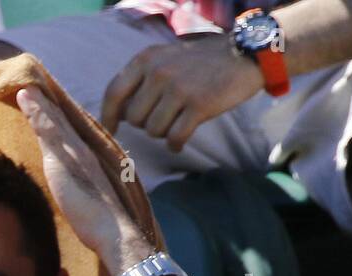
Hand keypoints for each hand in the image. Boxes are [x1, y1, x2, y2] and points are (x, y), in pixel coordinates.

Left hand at [16, 87, 152, 275]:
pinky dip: (36, 110)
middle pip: (63, 120)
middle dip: (48, 102)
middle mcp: (84, 150)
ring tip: (25, 83)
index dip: (59, 117)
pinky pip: (47, 127)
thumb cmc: (105, 225)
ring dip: (39, 99)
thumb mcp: (92, 204)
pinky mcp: (63, 158)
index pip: (72, 133)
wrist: (115, 231)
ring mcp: (74, 151)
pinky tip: (25, 95)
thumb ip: (84, 194)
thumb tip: (82, 199)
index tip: (48, 101)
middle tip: (33, 83)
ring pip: (54, 118)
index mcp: (91, 159)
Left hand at [100, 35, 262, 152]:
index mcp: (146, 60)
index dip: (108, 117)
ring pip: (153, 131)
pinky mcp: (199, 105)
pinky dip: (175, 144)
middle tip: (164, 117)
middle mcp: (159, 73)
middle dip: (146, 124)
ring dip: (163, 134)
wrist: (243, 55)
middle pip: (134, 119)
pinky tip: (180, 142)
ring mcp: (179, 89)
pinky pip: (175, 138)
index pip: (114, 92)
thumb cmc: (199, 63)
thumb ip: (141, 79)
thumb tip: (117, 113)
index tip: (110, 130)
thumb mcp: (165, 59)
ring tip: (177, 122)